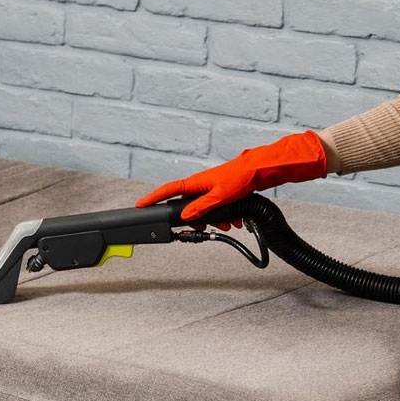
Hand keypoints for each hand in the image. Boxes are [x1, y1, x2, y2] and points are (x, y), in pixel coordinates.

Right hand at [135, 131, 329, 227]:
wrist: (259, 171)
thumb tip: (186, 216)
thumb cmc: (240, 178)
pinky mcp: (221, 192)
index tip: (140, 204)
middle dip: (194, 219)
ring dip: (213, 220)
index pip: (168, 190)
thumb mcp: (219, 196)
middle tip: (199, 229)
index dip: (153, 197)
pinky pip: (215, 208)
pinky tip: (235, 221)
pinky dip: (223, 216)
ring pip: (204, 209)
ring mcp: (210, 188)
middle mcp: (200, 185)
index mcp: (195, 183)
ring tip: (227, 226)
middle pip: (187, 205)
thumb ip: (201, 207)